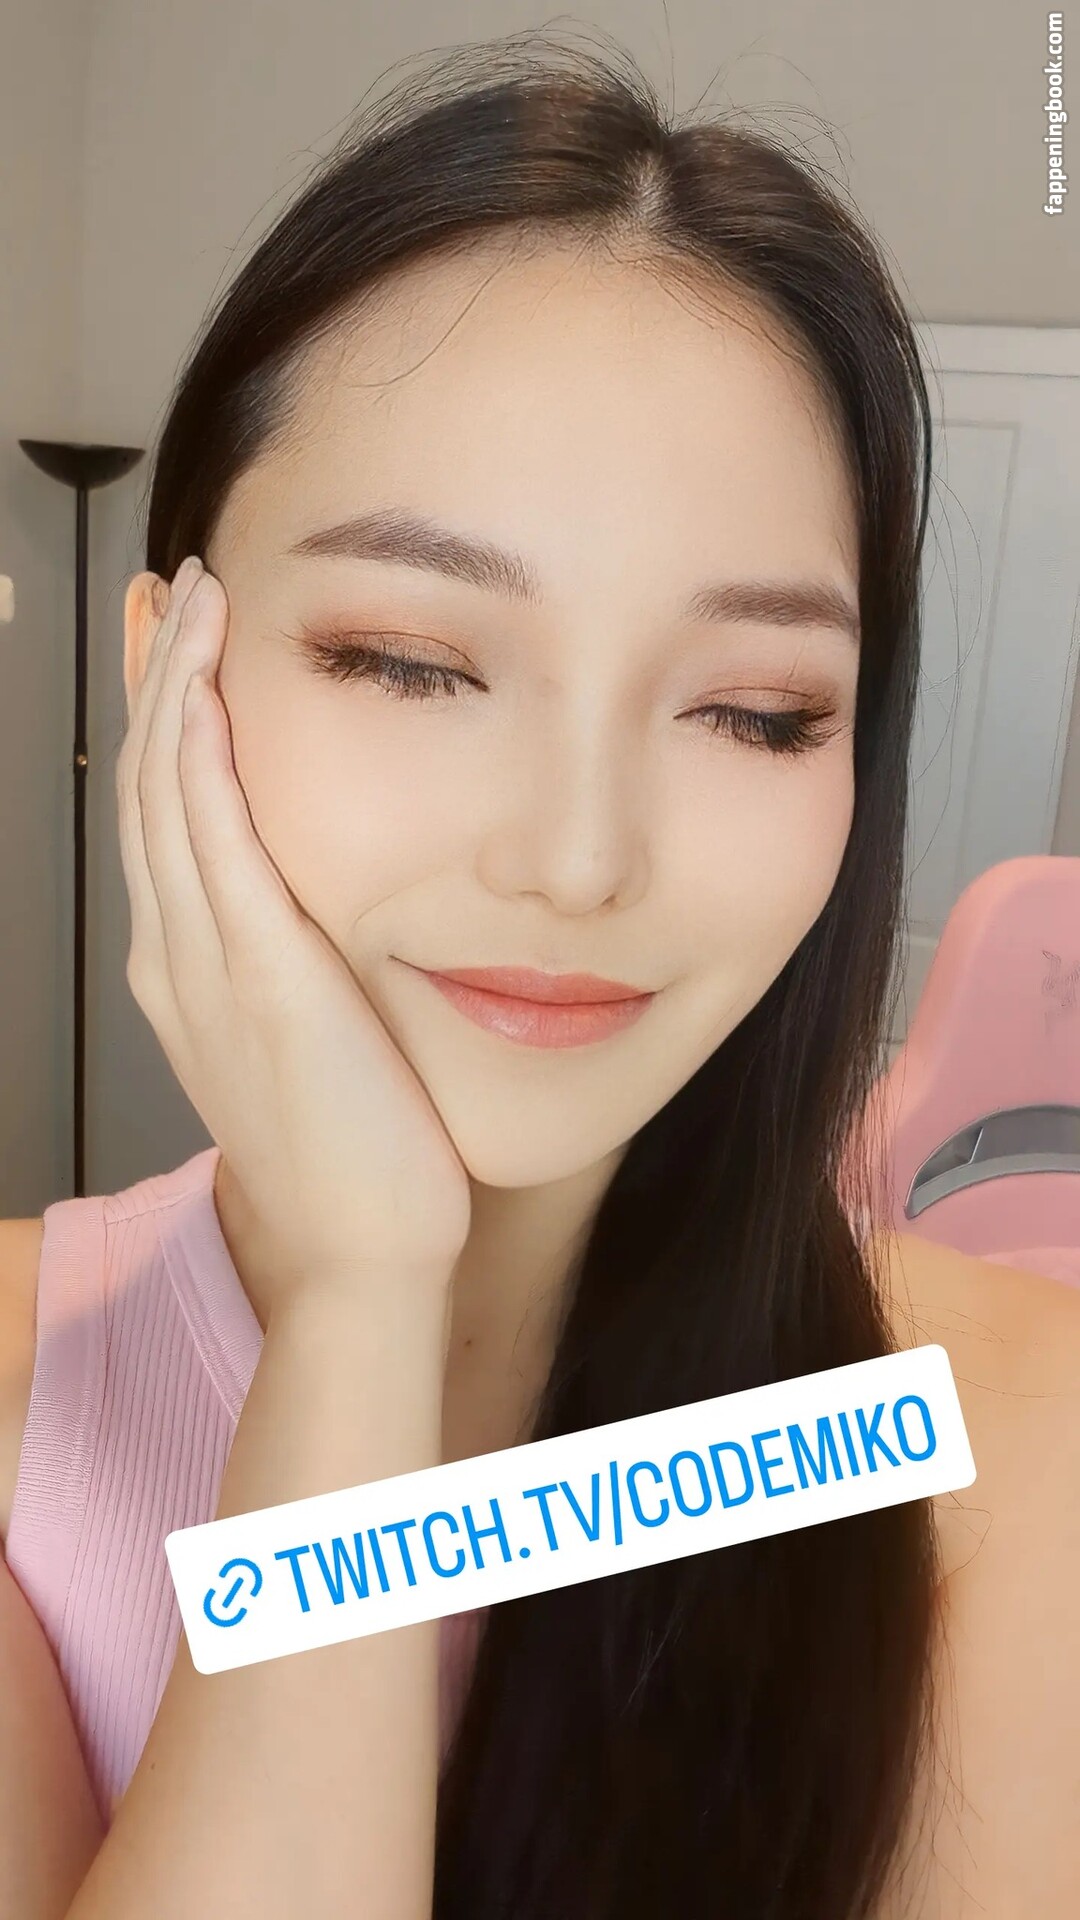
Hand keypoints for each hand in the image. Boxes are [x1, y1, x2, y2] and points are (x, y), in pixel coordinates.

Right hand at [116, 555, 472, 1304]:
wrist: (360, 1248)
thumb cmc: (355, 1151)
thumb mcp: (306, 1040)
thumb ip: (293, 964)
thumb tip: (316, 910)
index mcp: (188, 968)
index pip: (162, 814)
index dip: (162, 718)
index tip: (179, 642)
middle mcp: (177, 956)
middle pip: (147, 784)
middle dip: (155, 676)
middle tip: (172, 586)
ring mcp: (208, 966)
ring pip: (169, 793)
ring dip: (176, 685)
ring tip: (193, 597)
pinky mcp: (263, 978)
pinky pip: (216, 840)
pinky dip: (205, 753)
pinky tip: (211, 686)